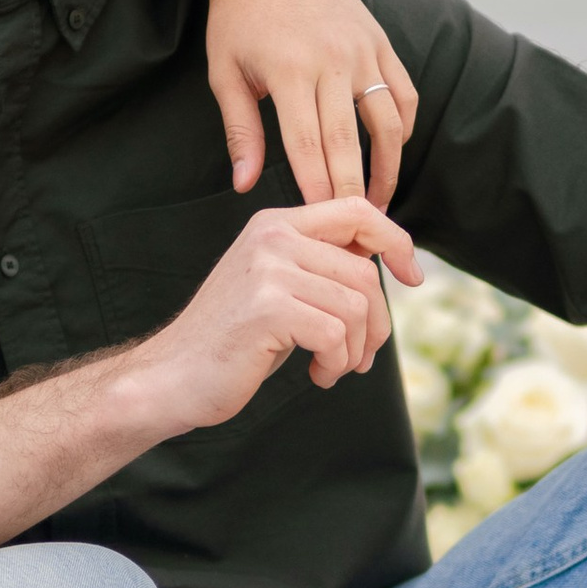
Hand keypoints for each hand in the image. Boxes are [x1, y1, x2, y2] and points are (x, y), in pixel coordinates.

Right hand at [125, 201, 419, 433]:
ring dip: (355, 350)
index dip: (396, 240)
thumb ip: (322, 267)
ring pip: (356, 306)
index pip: (356, 210)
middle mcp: (272, 237)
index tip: (413, 276)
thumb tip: (386, 259)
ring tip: (333, 368)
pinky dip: (337, 364)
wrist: (172, 377)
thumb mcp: (279, 289)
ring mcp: (268, 269)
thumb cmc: (233, 341)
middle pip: (364, 272)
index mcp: (275, 224)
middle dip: (375, 323)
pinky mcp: (268, 308)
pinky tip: (316, 376)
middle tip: (359, 358)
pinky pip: (336, 334)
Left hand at [207, 0, 418, 207]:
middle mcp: (332, 61)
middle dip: (353, 190)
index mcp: (288, 71)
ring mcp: (362, 50)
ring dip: (387, 167)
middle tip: (357, 230)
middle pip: (349, 141)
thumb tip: (245, 185)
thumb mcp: (224, 73)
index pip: (308, 145)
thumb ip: (239, 131)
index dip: (317, 188)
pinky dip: (403, 126)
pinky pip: (403, 92)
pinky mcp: (380, 41)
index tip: (322, 221)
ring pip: (387, 121)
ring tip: (380, 201)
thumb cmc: (238, 20)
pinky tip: (393, 152)